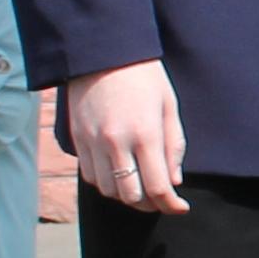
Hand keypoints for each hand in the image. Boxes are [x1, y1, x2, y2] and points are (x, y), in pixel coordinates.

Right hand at [62, 60, 188, 213]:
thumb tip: (174, 181)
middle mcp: (116, 142)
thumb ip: (174, 146)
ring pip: (108, 190)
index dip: (171, 205)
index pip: (157, 187)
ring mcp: (93, 142)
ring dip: (126, 195)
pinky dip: (105, 183)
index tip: (181, 207)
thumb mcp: (168, 106)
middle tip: (161, 198)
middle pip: (131, 197)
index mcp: (145, 133)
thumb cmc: (144, 76)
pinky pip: (89, 176)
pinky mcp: (78, 139)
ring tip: (140, 186)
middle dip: (150, 204)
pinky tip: (118, 173)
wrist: (103, 51)